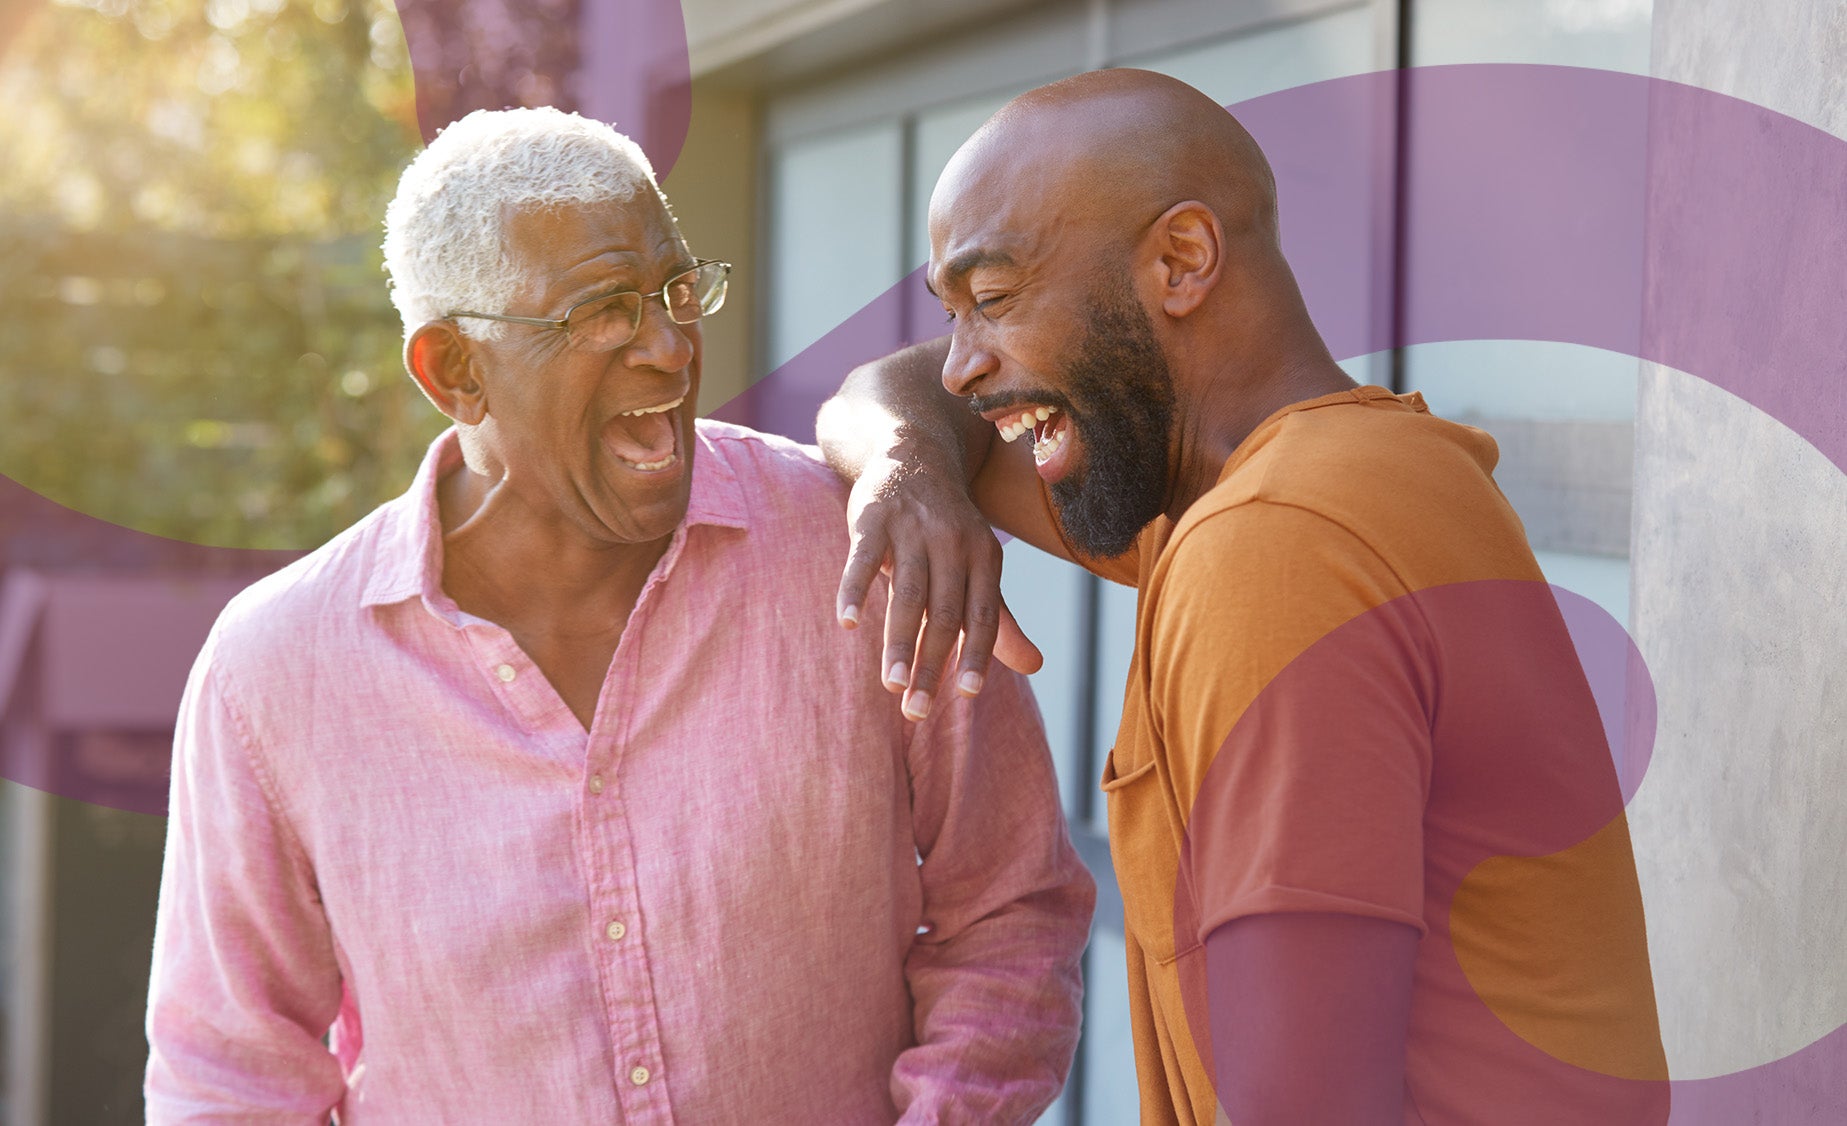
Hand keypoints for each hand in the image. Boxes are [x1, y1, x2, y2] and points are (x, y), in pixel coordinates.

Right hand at [837, 453, 1042, 720]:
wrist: (914, 455)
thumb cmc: (947, 529)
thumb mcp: (978, 569)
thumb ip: (999, 620)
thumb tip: (1034, 667)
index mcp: (984, 556)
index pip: (983, 614)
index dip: (977, 653)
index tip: (968, 694)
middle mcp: (953, 541)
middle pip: (944, 612)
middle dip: (931, 663)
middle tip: (917, 709)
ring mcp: (912, 528)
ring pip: (907, 592)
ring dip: (898, 641)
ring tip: (893, 683)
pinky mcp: (872, 518)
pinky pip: (863, 558)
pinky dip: (854, 590)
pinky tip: (848, 622)